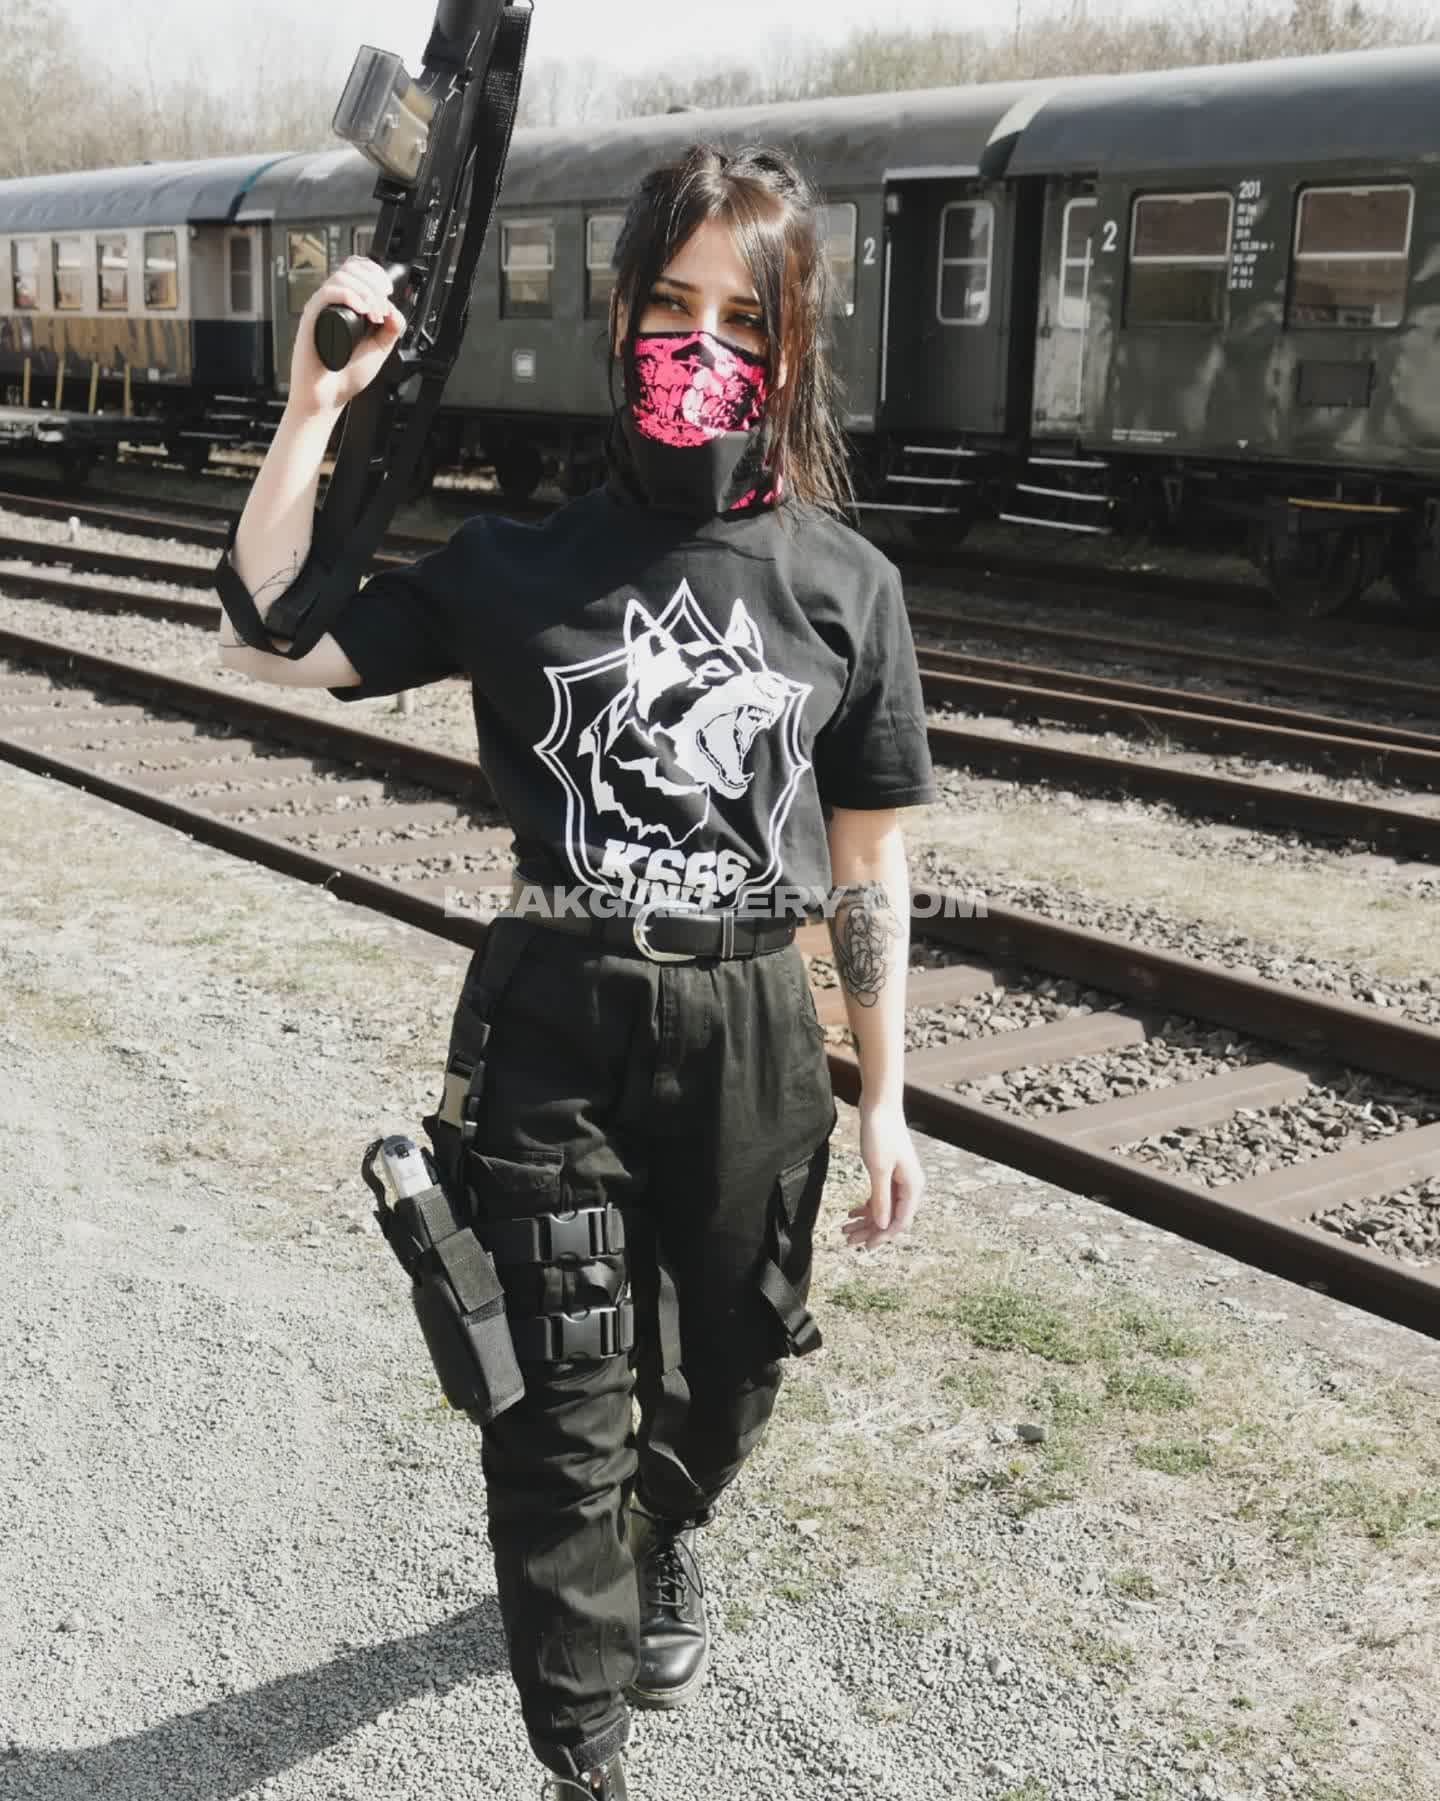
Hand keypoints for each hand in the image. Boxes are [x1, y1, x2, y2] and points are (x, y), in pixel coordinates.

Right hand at [287, 257, 406, 420]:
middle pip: (351, 268)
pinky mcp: (312, 317)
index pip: (357, 269)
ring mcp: (322, 308)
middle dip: (374, 284)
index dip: (375, 272)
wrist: (328, 396)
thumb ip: (391, 328)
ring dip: (366, 292)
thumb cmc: (347, 375)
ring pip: (342, 277)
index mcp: (347, 305)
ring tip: (375, 316)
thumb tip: (393, 307)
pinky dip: (350, 296)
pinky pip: (328, 293)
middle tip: (382, 309)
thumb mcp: (380, 348)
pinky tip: (363, 311)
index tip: (388, 291)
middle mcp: (333, 303)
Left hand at [841, 1098, 924, 1251]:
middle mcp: (909, 1185)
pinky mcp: (889, 1172)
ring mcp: (899, 1179)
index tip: (864, 1246)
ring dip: (866, 1220)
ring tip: (845, 1229)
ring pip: (884, 1209)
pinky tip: (851, 1211)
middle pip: (891, 1218)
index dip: (882, 1236)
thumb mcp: (878, 1169)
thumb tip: (883, 1226)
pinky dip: (866, 1206)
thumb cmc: (880, 1134)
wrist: (880, 1106)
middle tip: (848, 1240)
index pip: (900, 1222)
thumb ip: (881, 1199)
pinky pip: (880, 1197)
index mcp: (912, 1187)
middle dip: (870, 1231)